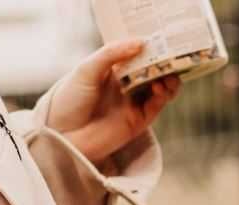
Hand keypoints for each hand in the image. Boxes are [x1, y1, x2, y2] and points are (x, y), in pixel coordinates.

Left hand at [49, 40, 181, 166]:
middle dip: (165, 60)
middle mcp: (126, 84)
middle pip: (153, 70)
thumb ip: (111, 54)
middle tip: (174, 51)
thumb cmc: (70, 100)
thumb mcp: (87, 70)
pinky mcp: (139, 120)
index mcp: (113, 69)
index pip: (136, 53)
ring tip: (170, 72)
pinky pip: (158, 105)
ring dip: (169, 78)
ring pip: (161, 87)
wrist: (64, 137)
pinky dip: (164, 94)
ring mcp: (134, 102)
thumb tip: (140, 43)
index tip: (161, 33)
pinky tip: (161, 85)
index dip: (148, 44)